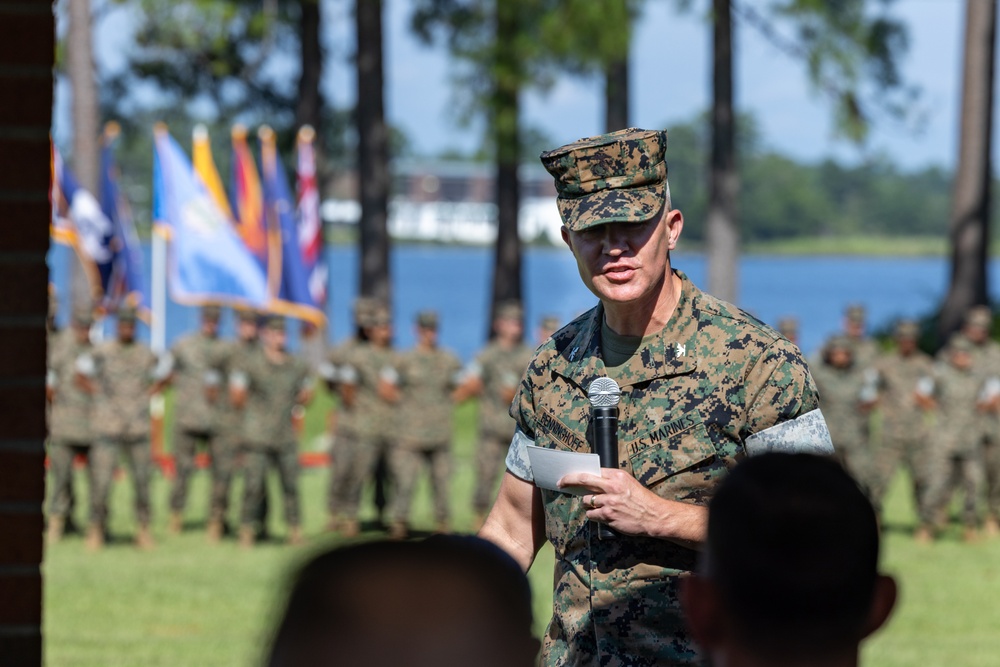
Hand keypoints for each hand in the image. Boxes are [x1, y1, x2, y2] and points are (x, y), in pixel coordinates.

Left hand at [558, 468, 706, 546]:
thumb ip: (611, 481)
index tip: (568, 476)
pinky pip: (591, 515)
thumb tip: (593, 481)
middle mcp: (612, 486)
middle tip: (560, 483)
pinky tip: (603, 516)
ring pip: (587, 501)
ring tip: (599, 507)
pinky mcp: (608, 515)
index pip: (592, 471)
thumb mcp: (628, 483)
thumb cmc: (642, 500)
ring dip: (589, 505)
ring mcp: (609, 501)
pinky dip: (594, 516)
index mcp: (617, 475)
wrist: (655, 516)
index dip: (577, 473)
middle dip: (568, 480)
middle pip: (583, 480)